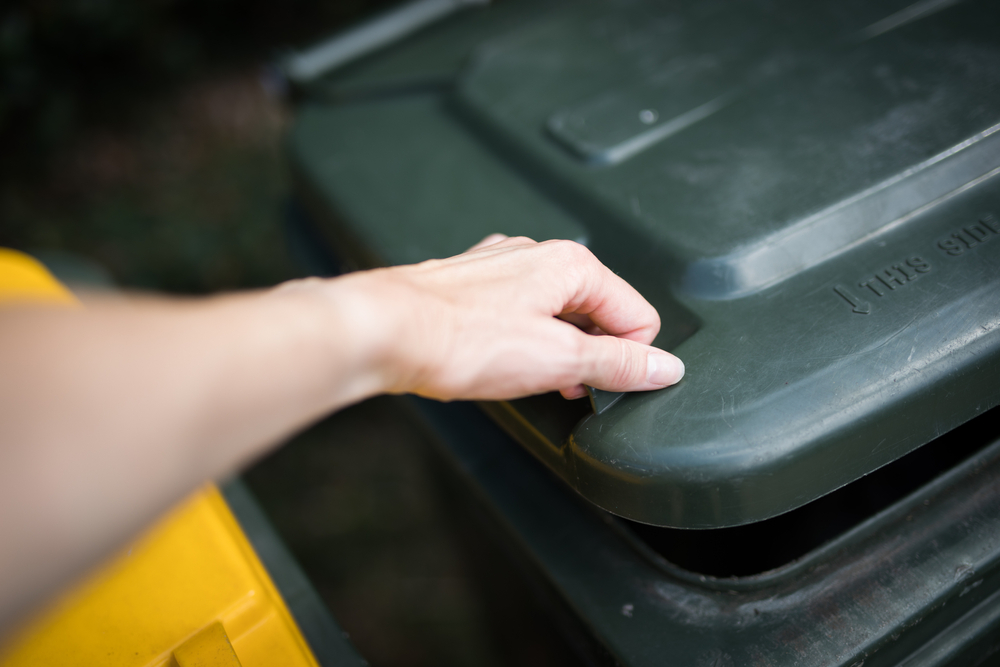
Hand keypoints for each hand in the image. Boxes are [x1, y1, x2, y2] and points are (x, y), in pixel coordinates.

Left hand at [326, 235, 684, 400]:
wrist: (384, 331)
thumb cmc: (457, 338)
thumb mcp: (557, 360)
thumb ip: (618, 363)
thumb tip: (663, 367)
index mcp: (570, 264)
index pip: (637, 315)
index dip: (631, 359)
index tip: (605, 387)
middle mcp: (537, 255)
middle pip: (597, 312)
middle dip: (590, 356)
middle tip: (563, 389)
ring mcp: (502, 268)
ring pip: (555, 313)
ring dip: (554, 351)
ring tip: (526, 378)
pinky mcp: (473, 286)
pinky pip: (518, 314)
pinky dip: (520, 341)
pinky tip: (497, 362)